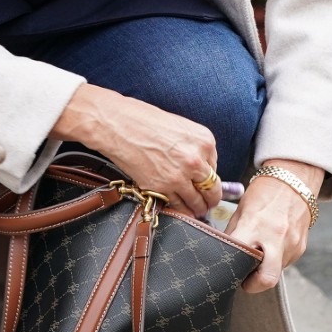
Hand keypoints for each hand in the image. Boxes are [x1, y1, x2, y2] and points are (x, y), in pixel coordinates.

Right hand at [50, 84, 220, 217]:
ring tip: (195, 211)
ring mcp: (180, 176)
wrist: (116, 124)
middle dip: (210, 199)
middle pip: (212, 189)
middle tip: (207, 204)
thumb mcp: (179, 128)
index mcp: (204, 141)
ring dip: (198, 208)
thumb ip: (193, 147)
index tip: (205, 184)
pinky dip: (181, 210)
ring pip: (198, 202)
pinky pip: (179, 206)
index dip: (208, 178)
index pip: (215, 168)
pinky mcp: (162, 188)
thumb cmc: (143, 120)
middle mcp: (196, 159)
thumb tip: (199, 166)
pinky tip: (180, 209)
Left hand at [226, 158, 321, 293]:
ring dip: (264, 270)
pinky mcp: (300, 248)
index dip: (232, 270)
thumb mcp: (241, 211)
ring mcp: (292, 245)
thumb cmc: (263, 194)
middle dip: (254, 285)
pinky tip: (270, 247)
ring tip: (257, 255)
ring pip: (276, 272)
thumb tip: (223, 256)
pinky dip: (275, 260)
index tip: (228, 272)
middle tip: (244, 280)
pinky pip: (285, 263)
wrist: (294, 180)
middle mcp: (276, 238)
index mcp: (255, 226)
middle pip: (267, 279)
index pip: (241, 258)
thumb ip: (233, 235)